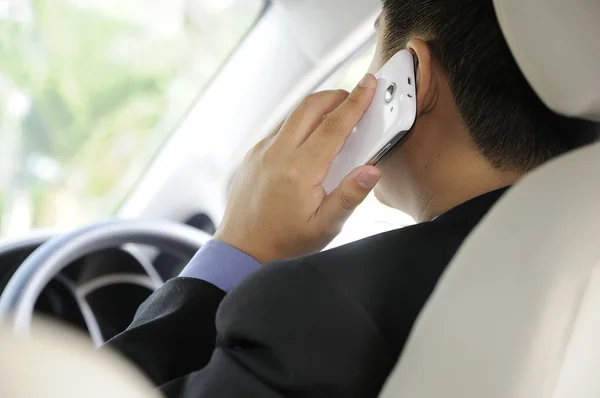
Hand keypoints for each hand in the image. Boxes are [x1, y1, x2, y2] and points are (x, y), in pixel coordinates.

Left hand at [214, 74, 380, 263]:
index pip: (334, 125)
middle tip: (356, 97)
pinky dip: (300, 123)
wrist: (242, 250)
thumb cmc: (284, 242)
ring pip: (294, 115)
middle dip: (337, 95)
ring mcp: (262, 151)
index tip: (369, 85)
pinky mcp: (254, 154)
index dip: (356, 102)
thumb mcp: (325, 226)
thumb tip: (371, 170)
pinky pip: (281, 128)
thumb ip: (350, 195)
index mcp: (300, 170)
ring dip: (318, 108)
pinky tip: (311, 139)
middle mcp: (277, 154)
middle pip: (311, 106)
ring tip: (337, 118)